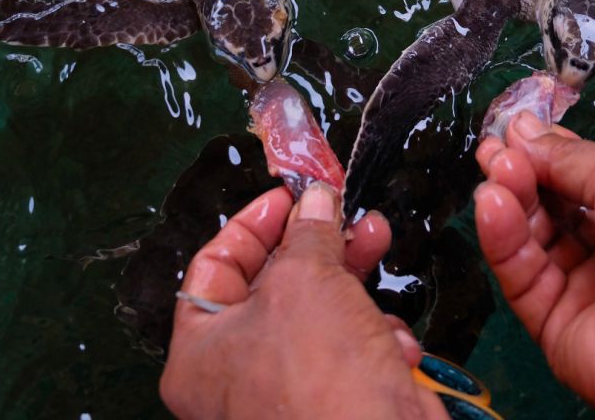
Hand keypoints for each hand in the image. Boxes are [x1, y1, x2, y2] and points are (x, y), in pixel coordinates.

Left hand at [161, 183, 448, 419]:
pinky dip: (376, 334)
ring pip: (322, 312)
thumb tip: (317, 201)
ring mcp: (290, 389)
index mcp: (202, 352)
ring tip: (377, 242)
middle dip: (317, 243)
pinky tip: (392, 340)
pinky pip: (353, 348)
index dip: (255, 224)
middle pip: (274, 285)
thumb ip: (308, 233)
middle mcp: (238, 375)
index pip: (215, 266)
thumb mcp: (305, 280)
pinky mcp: (338, 399)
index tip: (292, 195)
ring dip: (354, 281)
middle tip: (344, 212)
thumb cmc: (317, 379)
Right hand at [474, 114, 594, 413]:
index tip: (512, 131)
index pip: (579, 177)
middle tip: (494, 150)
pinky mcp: (559, 327)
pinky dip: (502, 240)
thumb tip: (525, 134)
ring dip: (510, 201)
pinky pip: (522, 279)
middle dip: (520, 174)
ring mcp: (586, 289)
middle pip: (550, 207)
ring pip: (531, 241)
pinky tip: (494, 205)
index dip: (544, 153)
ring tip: (496, 171)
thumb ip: (569, 157)